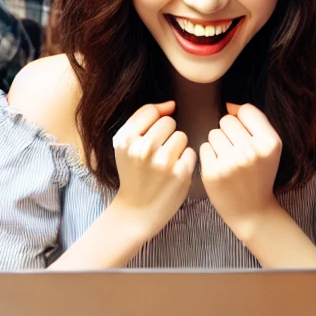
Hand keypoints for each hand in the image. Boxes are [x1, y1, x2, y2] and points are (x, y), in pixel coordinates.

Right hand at [112, 101, 194, 235]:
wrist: (137, 210)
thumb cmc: (133, 173)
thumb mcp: (125, 144)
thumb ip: (144, 119)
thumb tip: (171, 104)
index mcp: (126, 140)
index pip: (151, 112)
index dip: (154, 123)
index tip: (151, 137)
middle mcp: (144, 149)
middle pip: (169, 122)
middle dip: (166, 135)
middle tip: (158, 154)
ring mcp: (163, 162)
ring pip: (182, 136)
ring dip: (177, 147)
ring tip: (166, 163)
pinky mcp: (181, 174)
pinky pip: (191, 152)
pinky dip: (185, 161)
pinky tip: (174, 172)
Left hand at [199, 103, 282, 233]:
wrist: (251, 210)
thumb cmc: (259, 174)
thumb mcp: (269, 147)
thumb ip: (254, 121)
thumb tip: (229, 105)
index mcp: (270, 143)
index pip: (246, 110)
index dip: (243, 122)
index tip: (247, 138)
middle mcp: (251, 152)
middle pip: (227, 120)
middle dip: (229, 133)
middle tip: (237, 153)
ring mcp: (231, 163)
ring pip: (213, 133)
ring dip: (218, 144)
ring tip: (229, 161)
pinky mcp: (212, 172)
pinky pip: (204, 147)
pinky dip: (209, 156)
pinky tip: (220, 169)